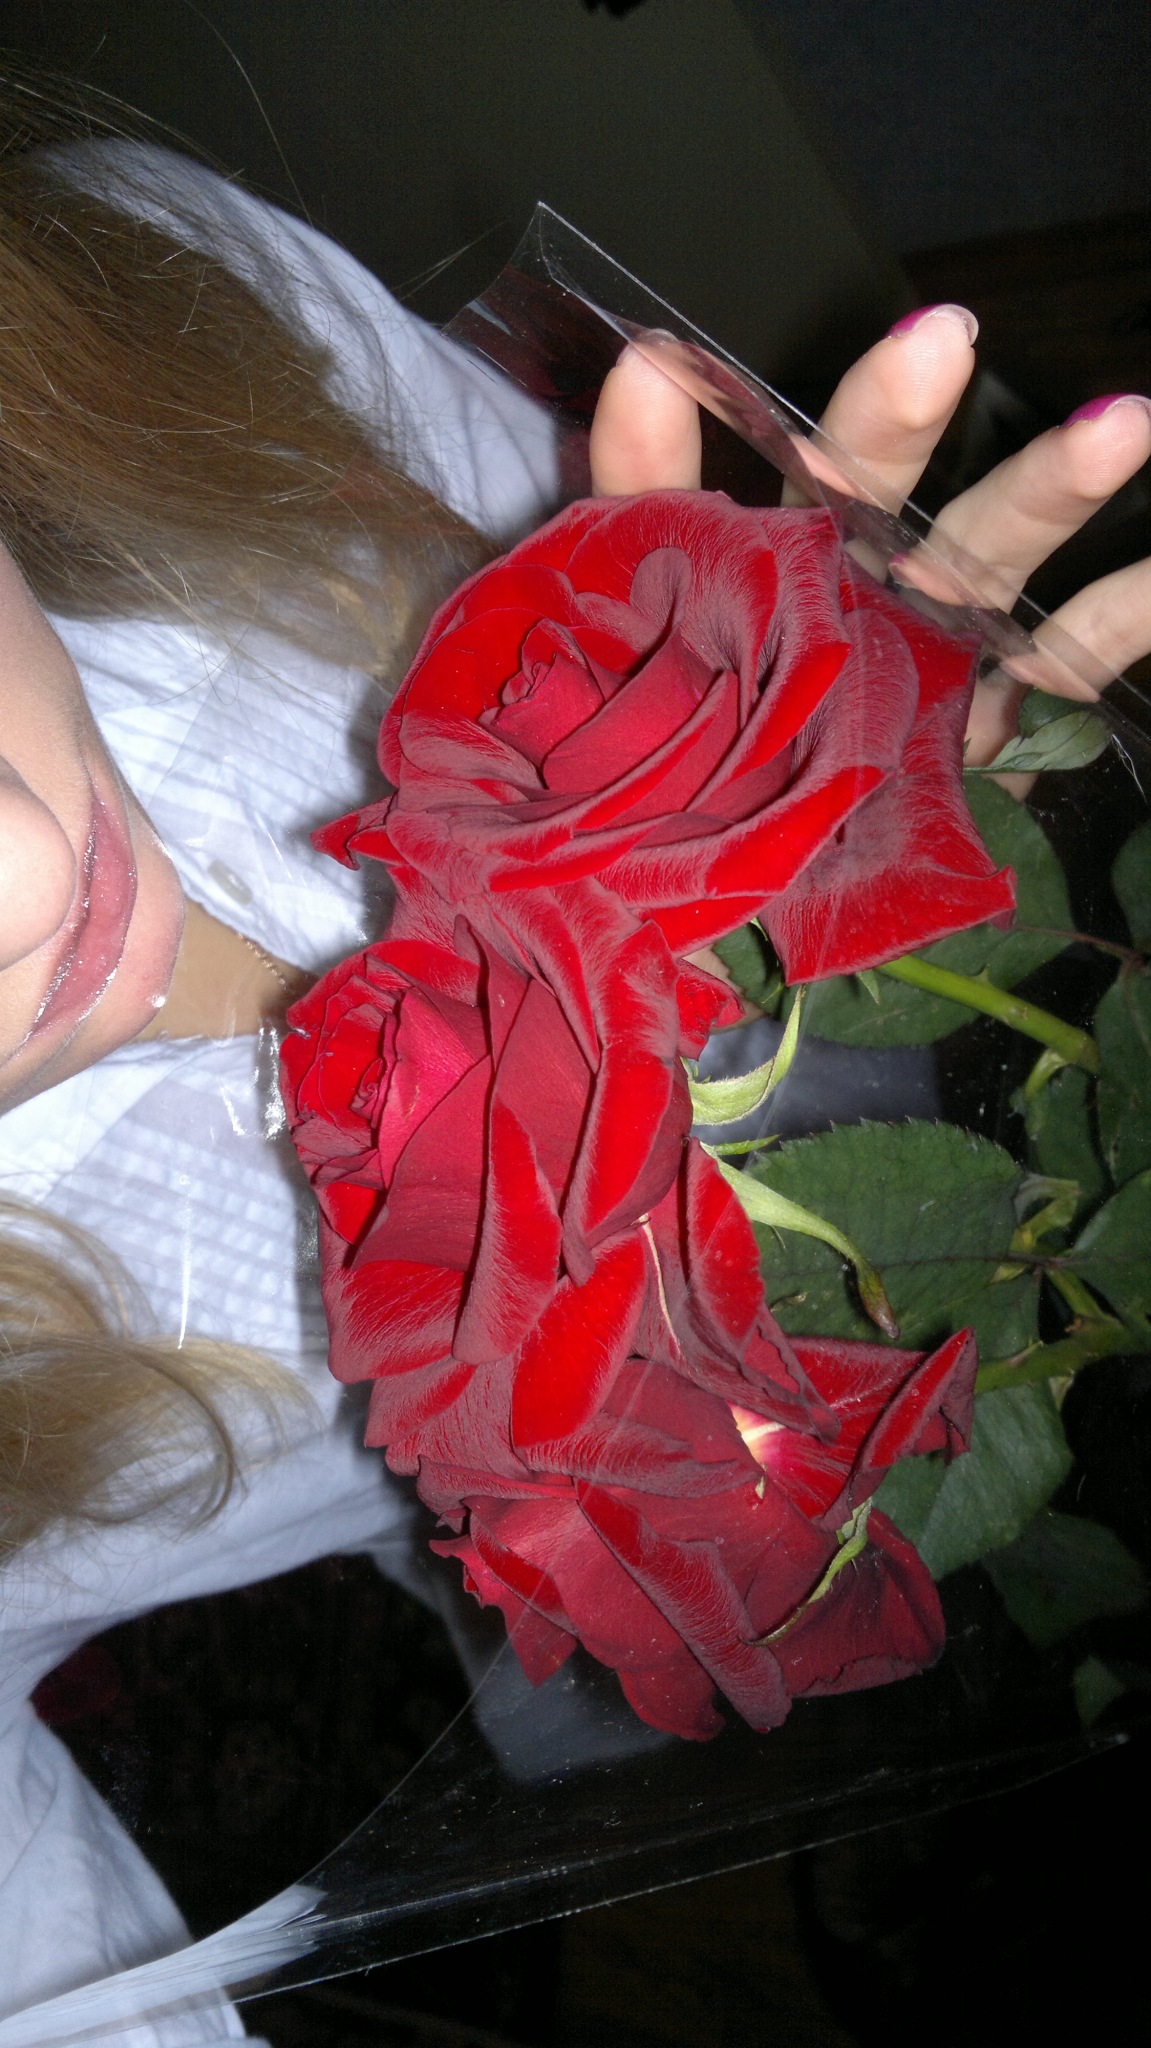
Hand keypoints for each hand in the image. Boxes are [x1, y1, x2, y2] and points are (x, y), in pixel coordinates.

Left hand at [588, 310, 1150, 763]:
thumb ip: (637, 508)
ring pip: (996, 553)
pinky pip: (1078, 661)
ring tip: (1120, 427)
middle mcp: (866, 590)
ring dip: (1054, 488)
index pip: (801, 471)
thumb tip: (640, 361)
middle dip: (919, 424)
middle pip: (895, 492)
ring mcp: (945, 652)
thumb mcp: (631, 646)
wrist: (749, 916)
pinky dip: (1130, 614)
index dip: (838, 410)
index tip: (886, 341)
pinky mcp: (1006, 721)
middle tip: (941, 344)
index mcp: (779, 566)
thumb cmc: (693, 779)